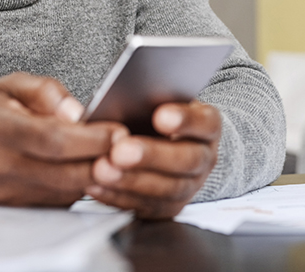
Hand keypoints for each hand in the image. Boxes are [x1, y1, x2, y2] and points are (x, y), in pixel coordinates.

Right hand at [0, 72, 124, 206]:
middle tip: (131, 150)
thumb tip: (78, 113)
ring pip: (65, 192)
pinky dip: (79, 188)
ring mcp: (6, 196)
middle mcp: (0, 168)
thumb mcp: (10, 85)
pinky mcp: (15, 211)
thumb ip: (45, 92)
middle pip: (64, 173)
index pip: (53, 140)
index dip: (91, 139)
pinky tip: (94, 171)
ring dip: (96, 177)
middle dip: (104, 163)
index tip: (120, 132)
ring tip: (118, 158)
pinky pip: (57, 203)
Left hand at [87, 101, 220, 218]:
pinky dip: (119, 197)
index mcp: (208, 127)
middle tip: (121, 150)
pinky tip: (97, 185)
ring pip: (168, 189)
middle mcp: (204, 158)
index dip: (185, 121)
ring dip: (132, 180)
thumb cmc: (158, 117)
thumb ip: (150, 99)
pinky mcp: (169, 207)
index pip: (205, 123)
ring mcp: (190, 186)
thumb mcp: (161, 101)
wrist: (168, 145)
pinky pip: (147, 207)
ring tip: (102, 169)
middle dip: (152, 156)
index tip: (161, 116)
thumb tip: (126, 97)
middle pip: (187, 160)